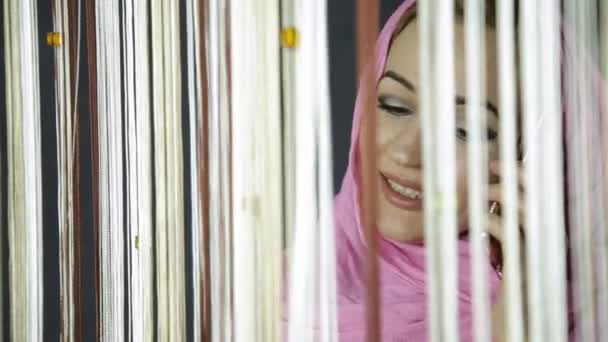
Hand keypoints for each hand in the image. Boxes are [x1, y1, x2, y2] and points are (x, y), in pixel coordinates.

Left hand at [486, 160, 527, 340]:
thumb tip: (489, 205)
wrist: (517, 322)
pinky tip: (480, 220)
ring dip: (500, 196)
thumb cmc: (510, 286)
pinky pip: (510, 232)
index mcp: (545, 235)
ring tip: (481, 194)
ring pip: (524, 210)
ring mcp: (538, 251)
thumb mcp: (507, 253)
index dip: (523, 176)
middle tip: (492, 165)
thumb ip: (504, 231)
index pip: (540, 196)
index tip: (500, 164)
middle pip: (536, 197)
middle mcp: (547, 239)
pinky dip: (492, 220)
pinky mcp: (525, 263)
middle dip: (514, 176)